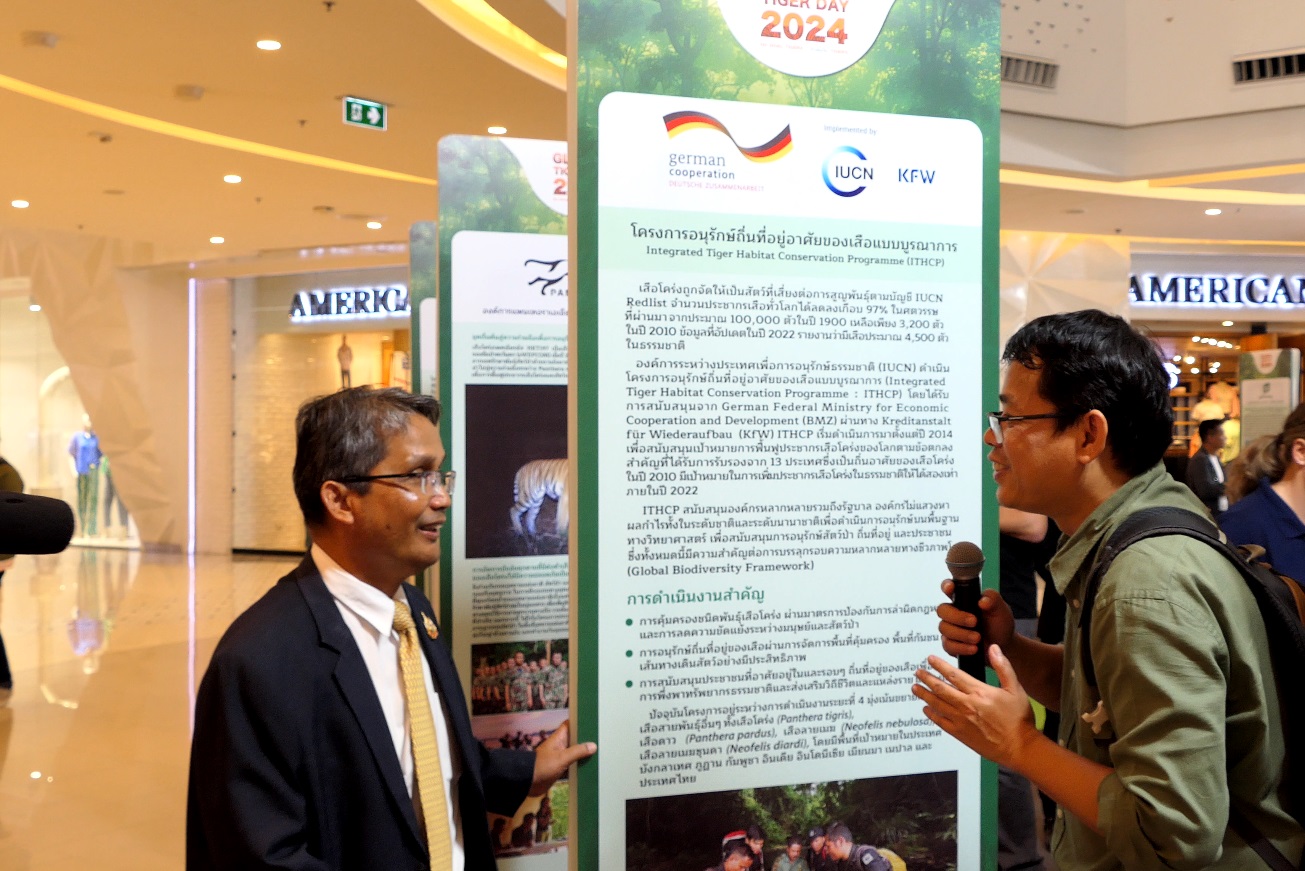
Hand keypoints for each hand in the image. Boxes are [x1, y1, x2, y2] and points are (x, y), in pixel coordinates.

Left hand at [529, 720, 596, 795]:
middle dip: (586, 738)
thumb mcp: (562, 758)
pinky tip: (591, 764)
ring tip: (601, 751)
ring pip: (575, 751)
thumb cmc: (543, 766)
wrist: (528, 782)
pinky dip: (580, 763)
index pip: (570, 724)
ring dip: (584, 752)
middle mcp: (561, 745)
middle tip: (602, 737)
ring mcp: (561, 756)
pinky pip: (573, 762)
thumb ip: (578, 751)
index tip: (593, 720)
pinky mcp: (561, 767)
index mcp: (559, 738)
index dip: (580, 721)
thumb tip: (594, 745)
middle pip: (575, 738)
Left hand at [912, 645, 1040, 769]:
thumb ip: (1003, 667)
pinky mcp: (960, 734)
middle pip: (940, 688)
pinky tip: (926, 709)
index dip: (939, 665)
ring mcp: (961, 720)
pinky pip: (940, 722)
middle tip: (918, 672)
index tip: (930, 659)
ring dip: (924, 694)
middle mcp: (966, 705)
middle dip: (927, 678)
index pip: (953, 674)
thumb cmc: (1019, 719)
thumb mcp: (1015, 689)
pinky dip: (931, 714)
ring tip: (915, 687)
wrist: (1019, 747)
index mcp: (979, 692)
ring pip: (937, 704)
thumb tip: (993, 648)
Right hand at [937, 581, 1014, 660]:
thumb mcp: (1001, 609)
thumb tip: (982, 600)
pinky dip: (961, 647)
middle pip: (942, 610)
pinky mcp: (950, 644)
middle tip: (974, 621)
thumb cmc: (999, 624)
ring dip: (961, 634)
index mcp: (964, 598)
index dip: (946, 586)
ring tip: (978, 638)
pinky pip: (947, 645)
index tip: (950, 588)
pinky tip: (973, 648)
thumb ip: (993, 600)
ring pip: (944, 628)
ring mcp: (950, 628)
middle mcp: (954, 612)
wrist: (1003, 646)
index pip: (949, 587)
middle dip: (957, 617)